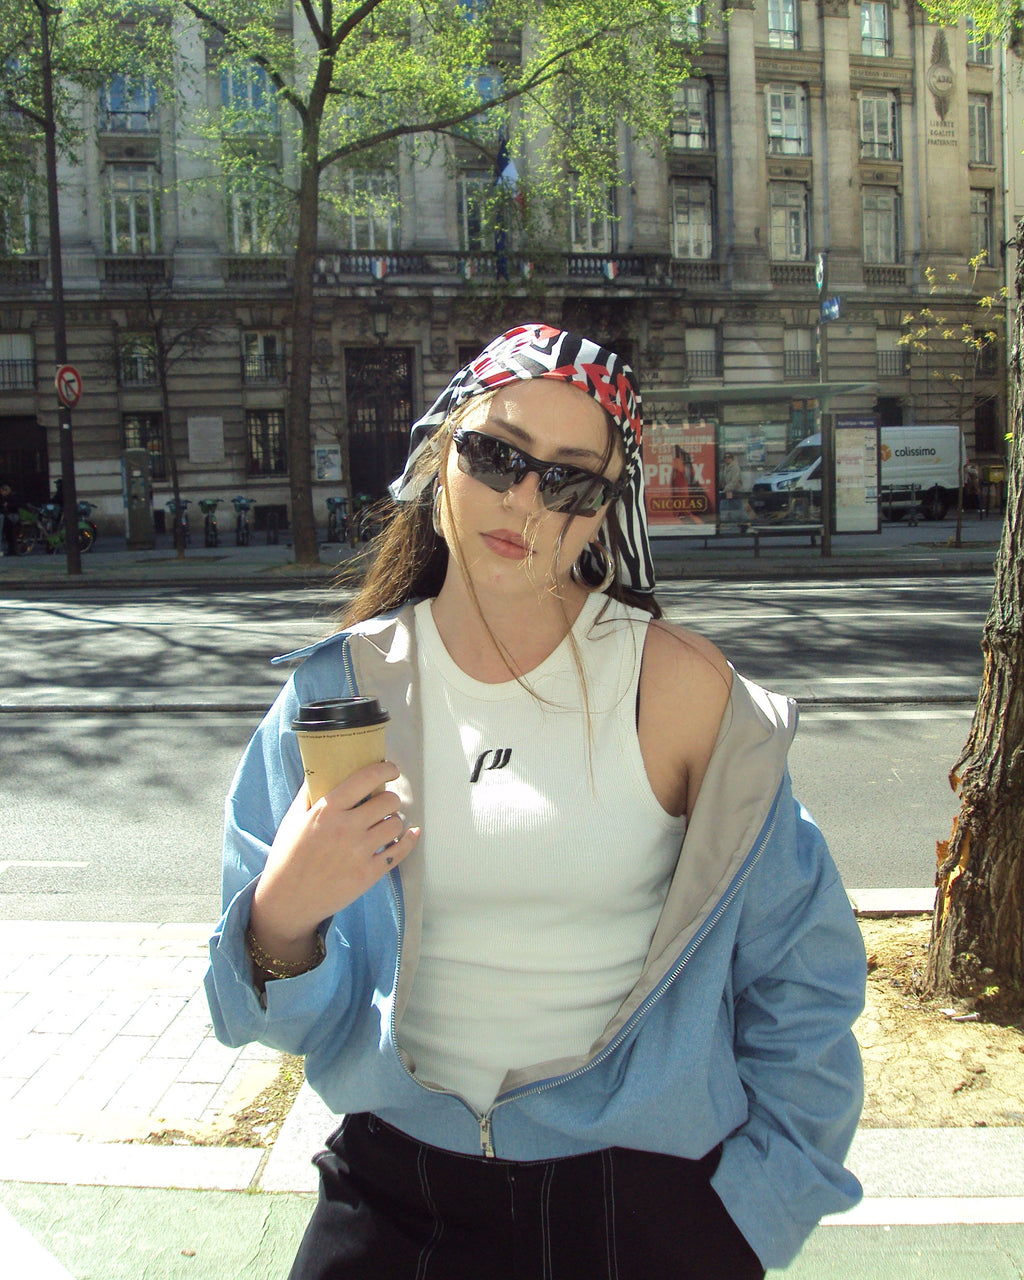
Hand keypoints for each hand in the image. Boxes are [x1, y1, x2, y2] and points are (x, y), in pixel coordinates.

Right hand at [250, 760, 419, 964]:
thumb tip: (319, 772)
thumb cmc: (288, 857)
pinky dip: (408, 840)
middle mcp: (347, 829)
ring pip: (395, 824)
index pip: (365, 780)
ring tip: (385, 822)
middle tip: (383, 803)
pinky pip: (399, 851)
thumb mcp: (292, 820)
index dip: (384, 769)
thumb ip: (308, 795)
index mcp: (327, 811)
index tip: (390, 769)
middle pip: (387, 801)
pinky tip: (411, 834)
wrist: (288, 899)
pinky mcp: (368, 874)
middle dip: (389, 799)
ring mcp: (359, 852)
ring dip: (393, 820)